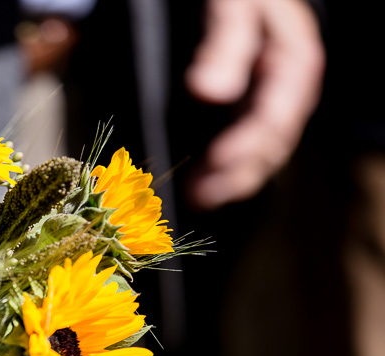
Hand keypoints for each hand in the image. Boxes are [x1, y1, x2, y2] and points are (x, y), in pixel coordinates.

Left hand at [184, 0, 324, 208]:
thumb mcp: (232, 6)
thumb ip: (224, 45)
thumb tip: (207, 91)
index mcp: (294, 64)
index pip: (273, 117)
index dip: (245, 146)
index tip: (214, 164)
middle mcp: (291, 89)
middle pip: (271, 143)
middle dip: (237, 174)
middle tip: (201, 197)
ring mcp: (276, 101)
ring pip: (263, 152)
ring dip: (231, 179)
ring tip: (197, 199)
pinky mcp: (254, 109)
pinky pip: (249, 146)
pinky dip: (227, 168)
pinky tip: (201, 184)